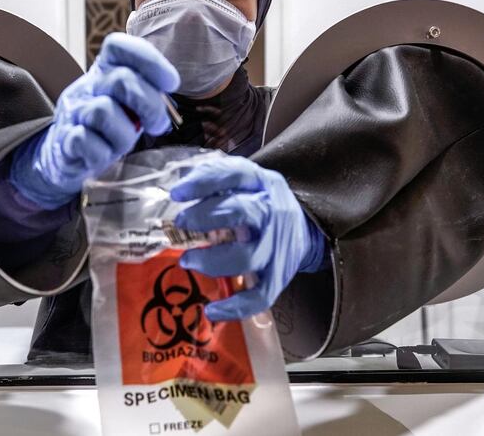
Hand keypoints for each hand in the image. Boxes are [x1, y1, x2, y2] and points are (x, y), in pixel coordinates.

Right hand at [10, 33, 179, 208]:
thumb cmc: (107, 127)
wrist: (66, 154)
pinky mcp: (65, 139)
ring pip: (103, 111)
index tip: (171, 83)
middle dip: (150, 105)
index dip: (149, 60)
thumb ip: (146, 94)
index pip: (117, 46)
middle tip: (157, 124)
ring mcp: (74, 112)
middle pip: (122, 79)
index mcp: (104, 71)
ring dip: (124, 135)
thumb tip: (168, 98)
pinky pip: (85, 140)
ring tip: (124, 144)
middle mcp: (87, 86)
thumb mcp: (126, 104)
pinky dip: (102, 152)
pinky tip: (104, 154)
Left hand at [170, 156, 325, 320]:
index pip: (235, 174)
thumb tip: (178, 183)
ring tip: (187, 260)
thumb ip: (216, 177)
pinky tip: (211, 310)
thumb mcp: (247, 181)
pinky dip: (234, 307)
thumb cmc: (263, 203)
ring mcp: (275, 248)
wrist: (306, 229)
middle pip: (242, 212)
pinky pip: (259, 296)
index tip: (177, 193)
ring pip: (246, 257)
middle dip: (205, 217)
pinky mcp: (277, 277)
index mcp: (262, 184)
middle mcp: (271, 213)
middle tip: (180, 223)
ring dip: (211, 261)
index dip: (204, 182)